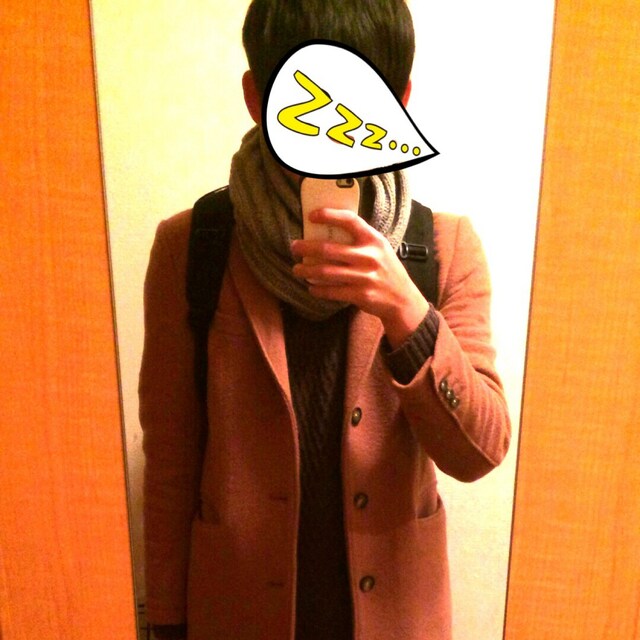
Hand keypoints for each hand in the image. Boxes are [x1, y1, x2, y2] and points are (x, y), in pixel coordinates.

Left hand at [291, 207, 428, 347]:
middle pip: (329, 249)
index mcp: (374, 240)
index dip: (329, 215)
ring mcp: (365, 277)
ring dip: (306, 271)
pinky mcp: (361, 295)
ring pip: (326, 272)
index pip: (350, 220)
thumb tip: (326, 233)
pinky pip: (332, 291)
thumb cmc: (386, 271)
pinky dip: (317, 290)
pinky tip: (311, 288)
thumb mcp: (379, 250)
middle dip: (306, 248)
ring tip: (297, 270)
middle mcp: (369, 256)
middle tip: (294, 248)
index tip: (312, 215)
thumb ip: (360, 241)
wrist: (402, 300)